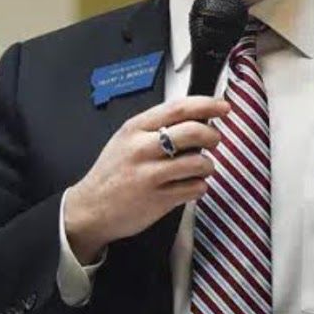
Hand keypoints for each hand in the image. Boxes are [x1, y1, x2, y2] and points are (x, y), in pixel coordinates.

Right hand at [63, 95, 229, 262]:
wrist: (91, 209)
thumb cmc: (113, 173)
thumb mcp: (126, 140)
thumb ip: (156, 128)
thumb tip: (196, 119)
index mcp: (135, 128)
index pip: (178, 108)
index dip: (207, 105)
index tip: (223, 107)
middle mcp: (142, 149)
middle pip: (193, 132)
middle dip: (212, 135)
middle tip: (215, 141)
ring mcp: (150, 175)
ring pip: (198, 162)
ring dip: (207, 165)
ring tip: (200, 168)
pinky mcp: (158, 200)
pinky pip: (195, 188)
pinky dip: (199, 186)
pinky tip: (190, 186)